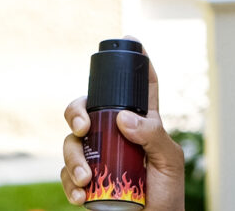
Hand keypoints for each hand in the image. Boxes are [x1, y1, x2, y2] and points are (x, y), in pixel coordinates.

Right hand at [61, 42, 184, 209]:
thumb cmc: (168, 193)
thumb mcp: (168, 161)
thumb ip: (153, 137)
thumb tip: (123, 118)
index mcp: (143, 124)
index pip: (139, 88)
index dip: (137, 61)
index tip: (131, 39)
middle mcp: (115, 134)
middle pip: (87, 108)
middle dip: (76, 111)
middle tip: (82, 127)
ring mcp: (97, 156)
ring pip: (70, 141)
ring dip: (72, 157)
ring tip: (85, 179)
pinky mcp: (84, 180)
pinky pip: (66, 173)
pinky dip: (68, 183)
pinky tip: (80, 195)